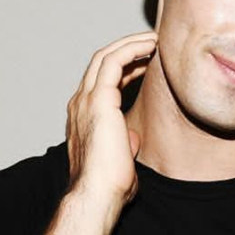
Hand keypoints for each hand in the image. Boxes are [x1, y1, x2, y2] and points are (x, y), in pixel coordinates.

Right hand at [65, 31, 156, 217]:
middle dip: (127, 50)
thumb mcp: (120, 160)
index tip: (146, 64)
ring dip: (131, 44)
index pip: (102, 82)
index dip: (124, 69)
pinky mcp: (98, 99)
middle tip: (153, 45)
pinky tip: (151, 46)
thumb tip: (133, 138)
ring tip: (154, 40)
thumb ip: (124, 145)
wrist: (98, 195)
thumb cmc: (109, 185)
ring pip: (105, 56)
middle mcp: (80, 104)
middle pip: (101, 63)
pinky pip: (114, 61)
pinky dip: (132, 48)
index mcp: (84, 117)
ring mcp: (86, 100)